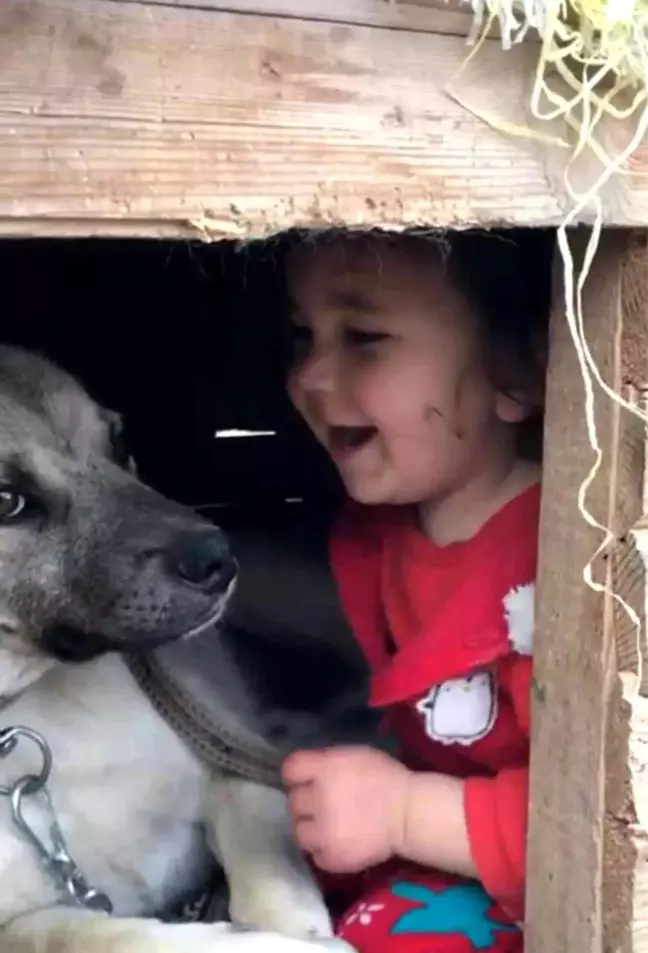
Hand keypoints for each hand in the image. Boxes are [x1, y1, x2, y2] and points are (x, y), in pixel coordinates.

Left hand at [281, 746, 409, 873]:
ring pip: (299, 832)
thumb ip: (326, 763)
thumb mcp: (354, 755)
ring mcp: (323, 831)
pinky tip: (338, 843)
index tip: (306, 780)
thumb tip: (307, 774)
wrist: (409, 814)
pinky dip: (324, 851)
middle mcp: (318, 798)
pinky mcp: (332, 857)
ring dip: (310, 829)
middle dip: (306, 803)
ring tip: (327, 828)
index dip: (298, 775)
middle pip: (293, 801)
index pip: (290, 769)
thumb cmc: (385, 779)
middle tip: (322, 806)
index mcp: (325, 769)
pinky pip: (315, 855)